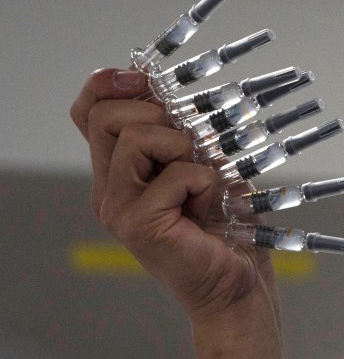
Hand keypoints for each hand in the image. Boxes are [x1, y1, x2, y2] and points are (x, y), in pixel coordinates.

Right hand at [71, 68, 287, 358]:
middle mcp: (109, 188)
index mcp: (118, 169)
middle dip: (155, 112)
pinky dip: (204, 180)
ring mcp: (119, 209)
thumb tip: (163, 83)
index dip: (110, 83)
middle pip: (106, 116)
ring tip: (201, 178)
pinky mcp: (140, 227)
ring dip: (184, 147)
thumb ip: (177, 128)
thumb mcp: (202, 158)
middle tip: (188, 143)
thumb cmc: (225, 219)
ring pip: (134, 137)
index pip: (89, 111)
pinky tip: (208, 204)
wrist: (238, 277)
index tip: (145, 80)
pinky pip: (174, 174)